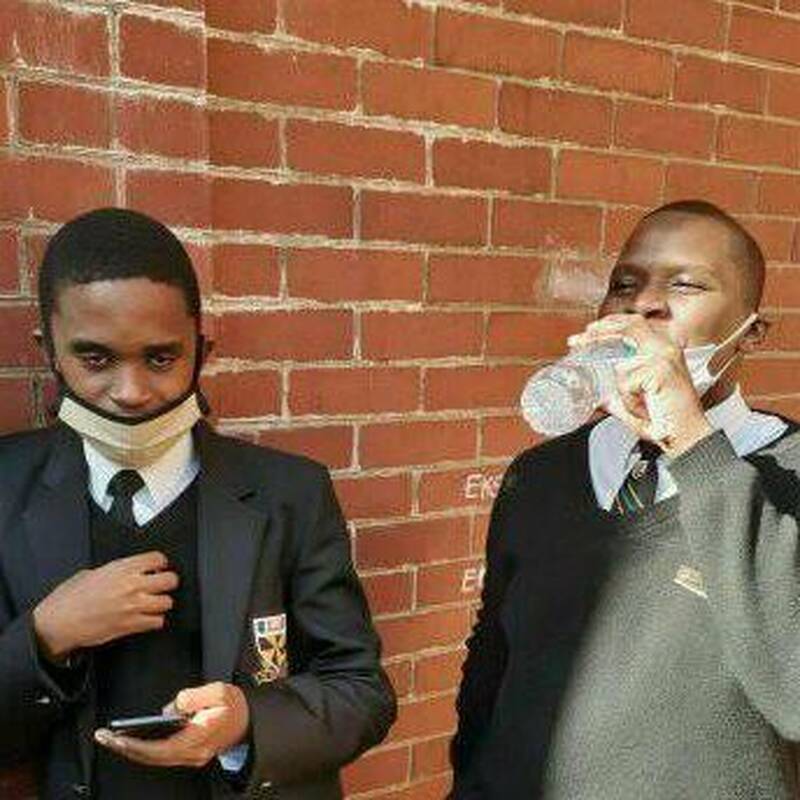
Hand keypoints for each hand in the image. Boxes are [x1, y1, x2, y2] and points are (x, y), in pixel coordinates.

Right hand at [33, 551, 177, 661]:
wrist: (58, 623)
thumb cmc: (69, 598)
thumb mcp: (91, 573)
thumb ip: (114, 571)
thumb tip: (126, 571)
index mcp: (121, 569)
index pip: (158, 559)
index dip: (160, 563)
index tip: (158, 567)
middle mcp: (131, 585)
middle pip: (170, 580)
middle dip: (168, 582)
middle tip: (162, 585)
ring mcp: (133, 606)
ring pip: (167, 602)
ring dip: (161, 603)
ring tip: (153, 603)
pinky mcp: (131, 625)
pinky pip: (157, 622)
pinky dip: (155, 620)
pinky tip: (147, 618)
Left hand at [94, 682, 249, 768]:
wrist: (250, 721)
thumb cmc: (234, 706)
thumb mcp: (218, 691)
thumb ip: (191, 697)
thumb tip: (170, 708)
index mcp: (195, 740)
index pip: (156, 749)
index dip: (132, 745)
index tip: (114, 737)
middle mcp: (190, 754)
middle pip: (150, 757)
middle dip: (125, 748)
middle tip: (103, 737)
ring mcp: (190, 756)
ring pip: (154, 757)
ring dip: (133, 748)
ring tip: (114, 737)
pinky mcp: (190, 753)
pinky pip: (162, 753)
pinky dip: (145, 747)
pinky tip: (134, 738)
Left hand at [569, 314, 713, 455]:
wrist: (688, 436)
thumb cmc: (667, 419)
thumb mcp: (638, 398)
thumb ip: (618, 390)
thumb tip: (597, 395)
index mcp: (664, 348)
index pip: (633, 323)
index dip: (609, 323)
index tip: (589, 330)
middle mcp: (666, 347)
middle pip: (626, 327)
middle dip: (597, 333)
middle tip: (576, 342)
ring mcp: (664, 357)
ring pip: (621, 364)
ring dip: (622, 390)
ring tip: (639, 405)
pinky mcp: (660, 371)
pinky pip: (626, 384)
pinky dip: (629, 401)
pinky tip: (644, 409)